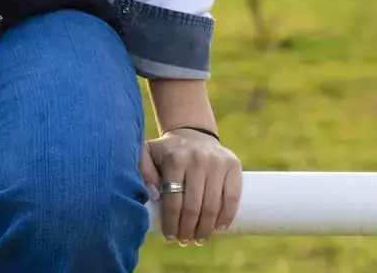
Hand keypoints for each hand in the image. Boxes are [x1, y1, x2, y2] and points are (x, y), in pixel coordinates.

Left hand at [140, 127, 241, 245]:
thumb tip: (153, 195)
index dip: (171, 223)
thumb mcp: (148, 154)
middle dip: (188, 229)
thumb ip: (143, 170)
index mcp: (176, 158)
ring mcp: (218, 162)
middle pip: (193, 206)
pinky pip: (232, 196)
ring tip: (199, 238)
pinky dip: (227, 216)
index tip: (170, 237)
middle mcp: (198, 159)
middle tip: (184, 241)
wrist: (195, 135)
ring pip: (212, 205)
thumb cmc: (169, 152)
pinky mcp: (233, 165)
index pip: (173, 200)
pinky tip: (219, 228)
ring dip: (205, 228)